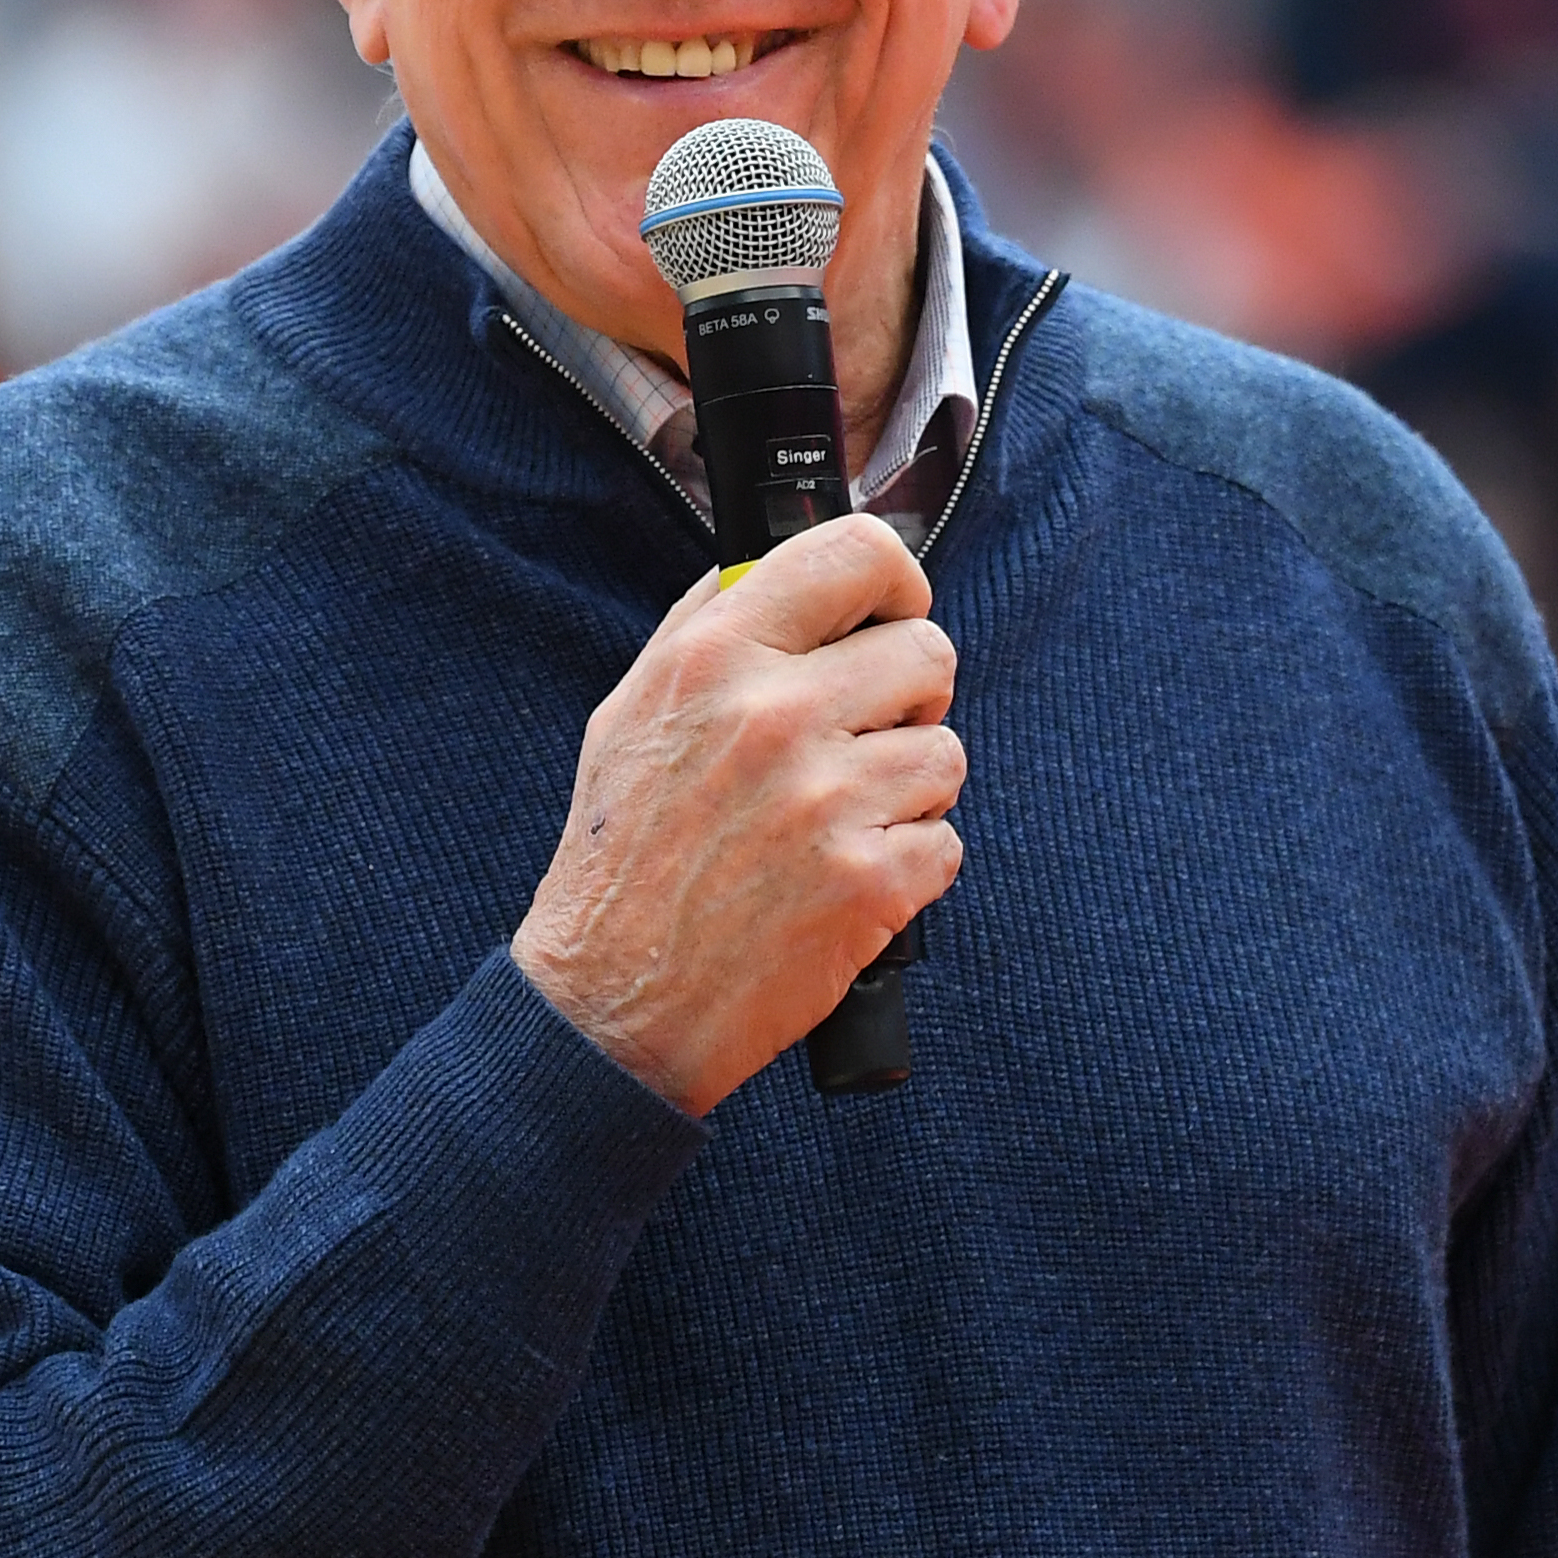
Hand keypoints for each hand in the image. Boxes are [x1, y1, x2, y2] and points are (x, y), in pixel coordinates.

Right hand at [513, 513, 963, 1114]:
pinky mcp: (868, 882)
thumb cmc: (623, 861)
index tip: (892, 616)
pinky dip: (907, 867)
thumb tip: (774, 566)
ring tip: (838, 824)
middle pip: (928, 653)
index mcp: (716, 658)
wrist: (612, 1004)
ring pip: (946, 754)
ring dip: (907, 791)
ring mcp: (828, 801)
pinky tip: (843, 881)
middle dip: (909, 699)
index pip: (859, 554)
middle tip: (862, 741)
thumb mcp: (633, 713)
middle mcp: (776, 717)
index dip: (896, 585)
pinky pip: (945, 842)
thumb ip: (707, 627)